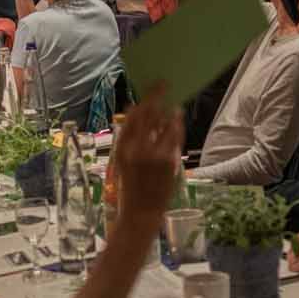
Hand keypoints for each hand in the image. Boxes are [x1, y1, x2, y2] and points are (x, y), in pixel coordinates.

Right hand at [108, 89, 184, 232]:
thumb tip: (133, 110)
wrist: (140, 212)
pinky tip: (177, 121)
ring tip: (174, 108)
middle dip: (158, 96)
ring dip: (170, 112)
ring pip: (165, 123)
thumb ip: (127, 136)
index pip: (133, 115)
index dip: (145, 98)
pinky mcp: (169, 161)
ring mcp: (155, 155)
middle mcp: (137, 149)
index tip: (152, 87)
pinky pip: (175, 137)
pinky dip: (177, 126)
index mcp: (122, 148)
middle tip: (165, 84)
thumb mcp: (121, 161)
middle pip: (150, 114)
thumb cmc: (130, 186)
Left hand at [289, 229, 298, 275]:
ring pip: (294, 256)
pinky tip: (295, 268)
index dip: (294, 243)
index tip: (293, 247)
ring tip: (294, 263)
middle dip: (292, 252)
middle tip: (292, 257)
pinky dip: (294, 267)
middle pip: (294, 246)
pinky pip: (298, 265)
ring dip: (292, 260)